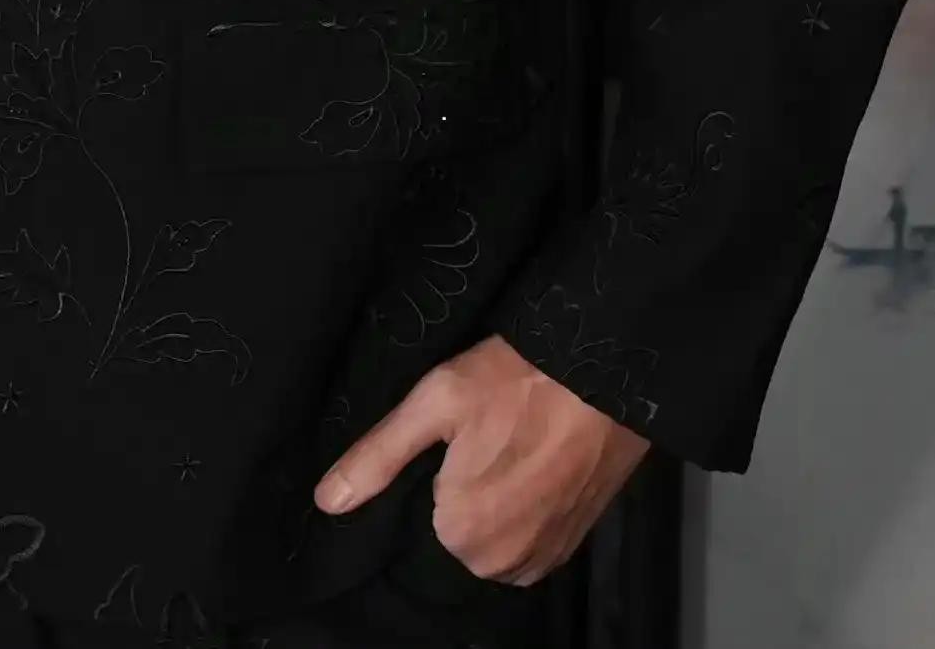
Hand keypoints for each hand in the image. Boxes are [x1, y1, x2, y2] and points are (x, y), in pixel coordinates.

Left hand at [311, 332, 651, 585]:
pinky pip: (528, 537)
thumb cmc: (519, 380)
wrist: (608, 370)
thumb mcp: (436, 401)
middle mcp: (502, 564)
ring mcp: (542, 558)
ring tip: (509, 443)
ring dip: (495, 500)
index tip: (452, 442)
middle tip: (483, 435)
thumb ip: (378, 456)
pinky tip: (532, 459)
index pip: (419, 521)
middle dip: (462, 491)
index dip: (430, 477)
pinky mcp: (572, 543)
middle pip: (457, 532)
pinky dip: (525, 506)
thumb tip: (326, 500)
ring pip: (493, 536)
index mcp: (461, 536)